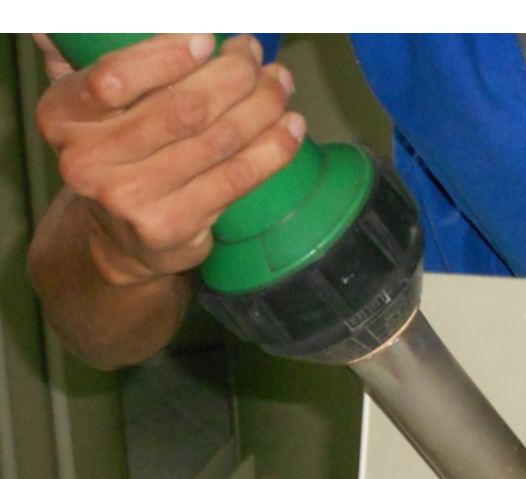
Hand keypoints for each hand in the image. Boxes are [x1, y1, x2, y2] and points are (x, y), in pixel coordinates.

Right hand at [34, 33, 304, 285]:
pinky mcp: (171, 226)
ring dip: (263, 106)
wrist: (119, 239)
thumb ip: (89, 56)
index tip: (211, 40)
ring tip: (282, 86)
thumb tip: (93, 14)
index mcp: (63, 116)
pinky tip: (292, 128)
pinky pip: (236, 178)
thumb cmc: (117, 155)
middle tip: (257, 59)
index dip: (171, 56)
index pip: (115, 77)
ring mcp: (130, 199)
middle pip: (182, 108)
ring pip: (218, 140)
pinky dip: (273, 149)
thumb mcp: (90, 107)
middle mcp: (87, 160)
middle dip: (234, 75)